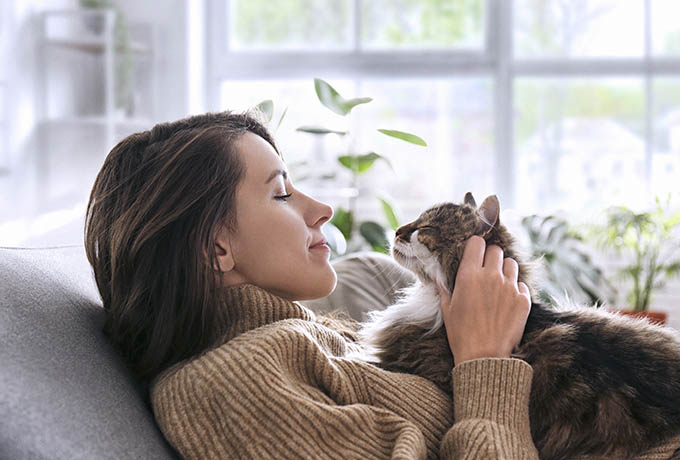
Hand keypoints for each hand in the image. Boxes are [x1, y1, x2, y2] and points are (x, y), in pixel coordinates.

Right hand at [437, 236, 530, 364]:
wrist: (484, 358)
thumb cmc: (461, 334)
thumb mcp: (447, 309)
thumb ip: (444, 288)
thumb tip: (437, 275)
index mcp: (468, 275)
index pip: (477, 243)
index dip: (475, 247)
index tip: (474, 253)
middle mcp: (491, 277)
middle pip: (496, 250)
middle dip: (490, 257)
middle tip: (486, 270)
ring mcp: (509, 287)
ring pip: (511, 264)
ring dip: (505, 270)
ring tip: (498, 284)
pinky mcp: (524, 300)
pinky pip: (522, 284)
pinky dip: (515, 289)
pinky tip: (507, 302)